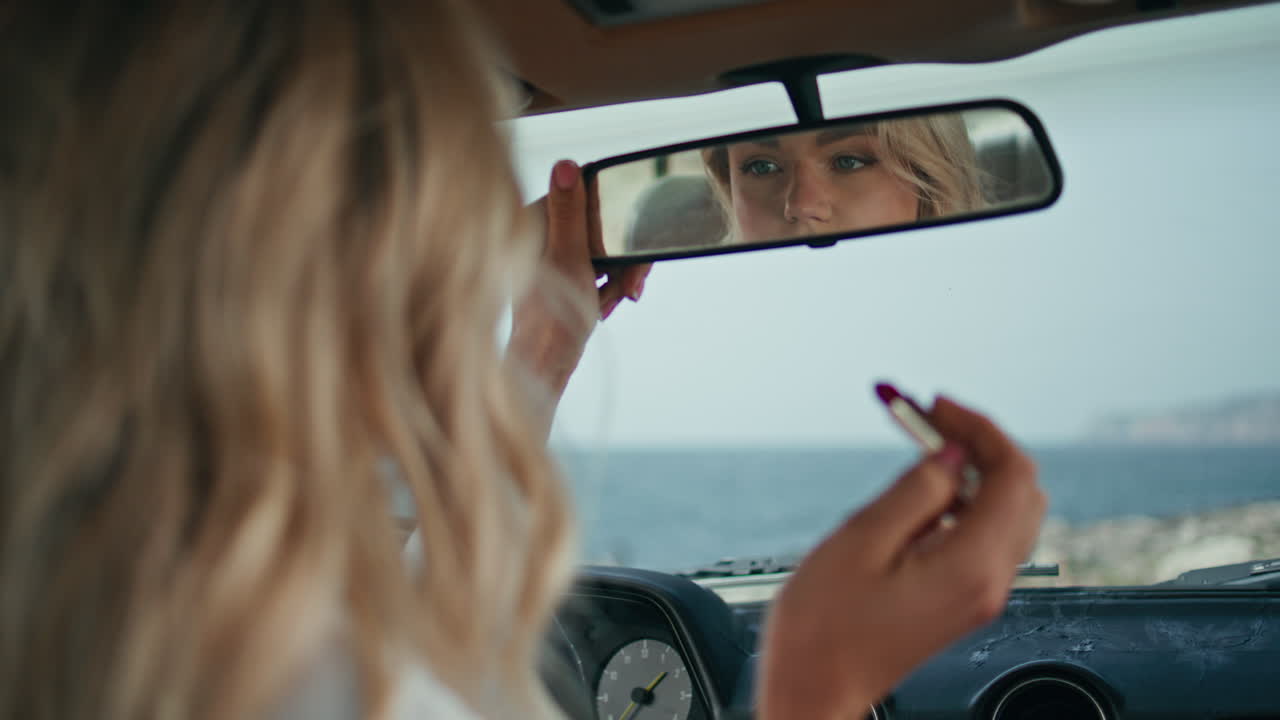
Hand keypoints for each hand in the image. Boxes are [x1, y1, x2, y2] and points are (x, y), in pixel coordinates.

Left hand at [508, 160, 650, 420]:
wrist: (545, 366)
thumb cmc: (552, 318)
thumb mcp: (569, 257)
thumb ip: (570, 212)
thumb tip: (565, 165)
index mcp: (534, 221)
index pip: (587, 197)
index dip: (615, 219)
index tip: (632, 247)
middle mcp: (538, 235)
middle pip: (597, 227)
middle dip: (620, 257)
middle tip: (629, 285)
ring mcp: (548, 258)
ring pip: (600, 251)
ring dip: (616, 276)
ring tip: (613, 301)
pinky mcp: (558, 279)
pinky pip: (593, 272)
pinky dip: (604, 288)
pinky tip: (604, 307)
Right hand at [757, 396, 1045, 719]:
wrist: (813, 692)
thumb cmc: (823, 629)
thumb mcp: (860, 542)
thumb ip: (915, 492)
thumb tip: (949, 455)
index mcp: (971, 565)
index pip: (1010, 474)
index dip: (979, 428)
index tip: (935, 405)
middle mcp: (988, 582)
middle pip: (1019, 490)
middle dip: (979, 444)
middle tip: (927, 419)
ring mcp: (978, 595)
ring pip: (1005, 512)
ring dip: (972, 471)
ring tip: (918, 449)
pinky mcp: (961, 601)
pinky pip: (982, 537)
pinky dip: (963, 501)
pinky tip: (918, 495)